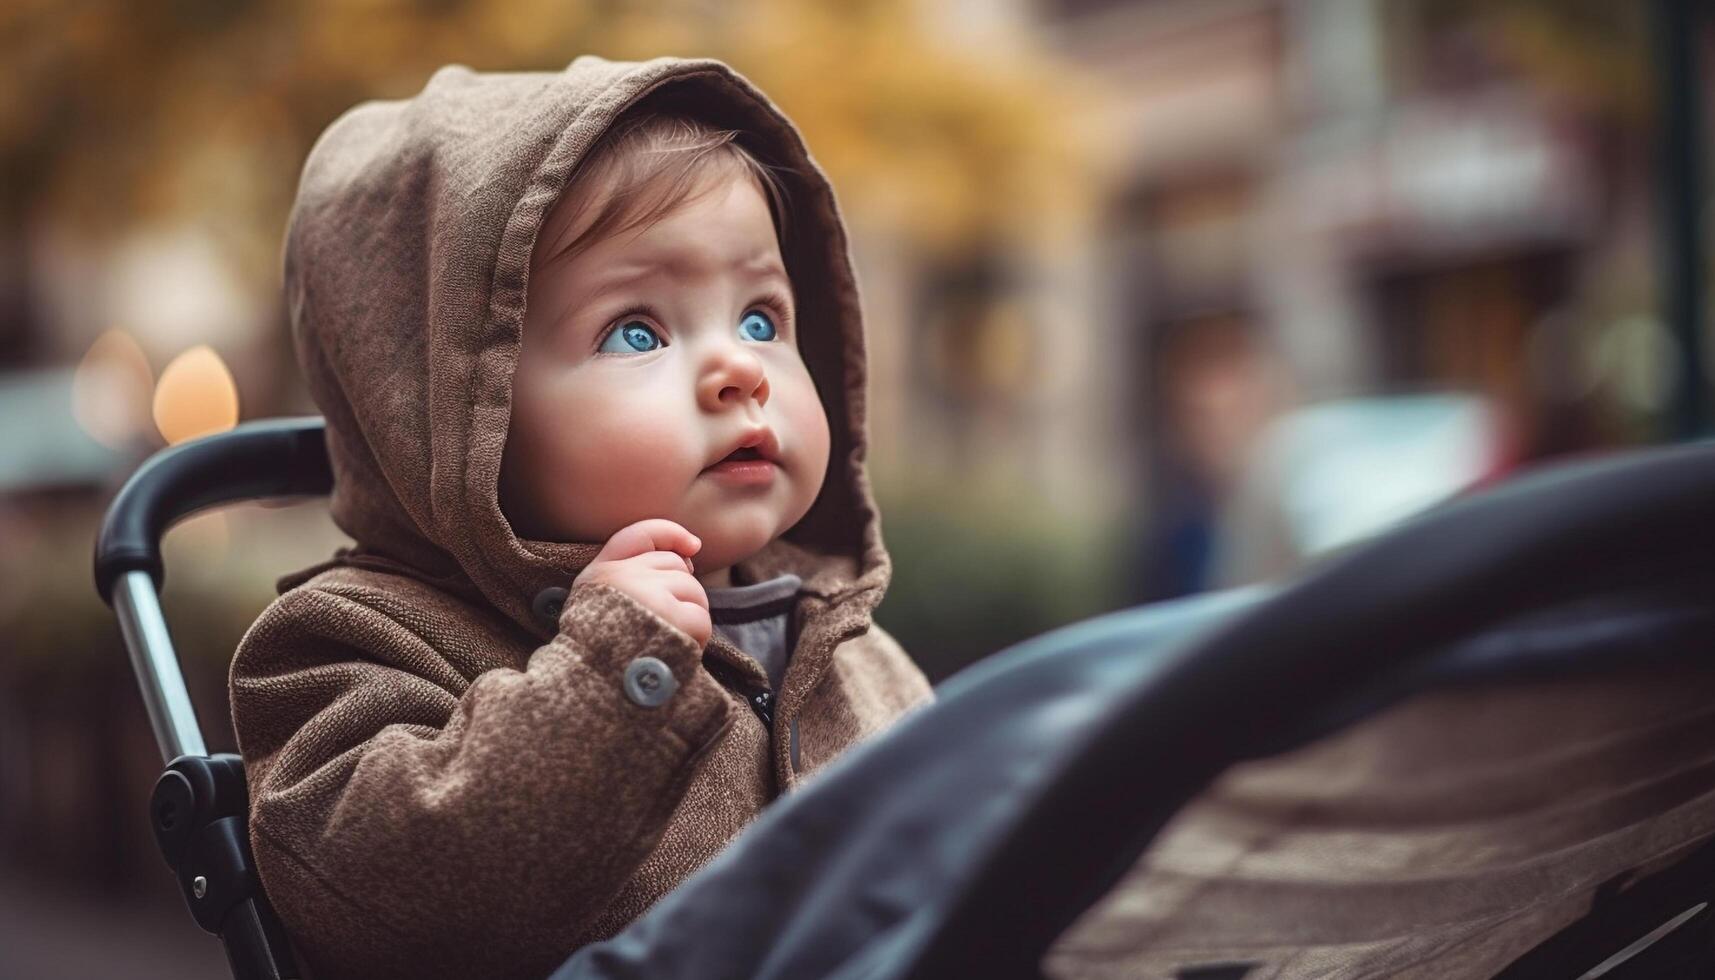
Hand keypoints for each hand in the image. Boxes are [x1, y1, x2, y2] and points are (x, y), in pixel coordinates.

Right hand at [572, 519, 709, 647]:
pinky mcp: (672, 619)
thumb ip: (631, 572)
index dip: (672, 535)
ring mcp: (649, 595)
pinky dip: (696, 641)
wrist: (594, 694)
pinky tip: (676, 654)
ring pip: (693, 592)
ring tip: (666, 643)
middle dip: (680, 595)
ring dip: (689, 620)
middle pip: (676, 567)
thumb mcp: (598, 605)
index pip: (643, 534)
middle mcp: (623, 577)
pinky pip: (701, 619)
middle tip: (663, 627)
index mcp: (601, 573)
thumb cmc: (603, 654)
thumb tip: (691, 551)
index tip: (693, 547)